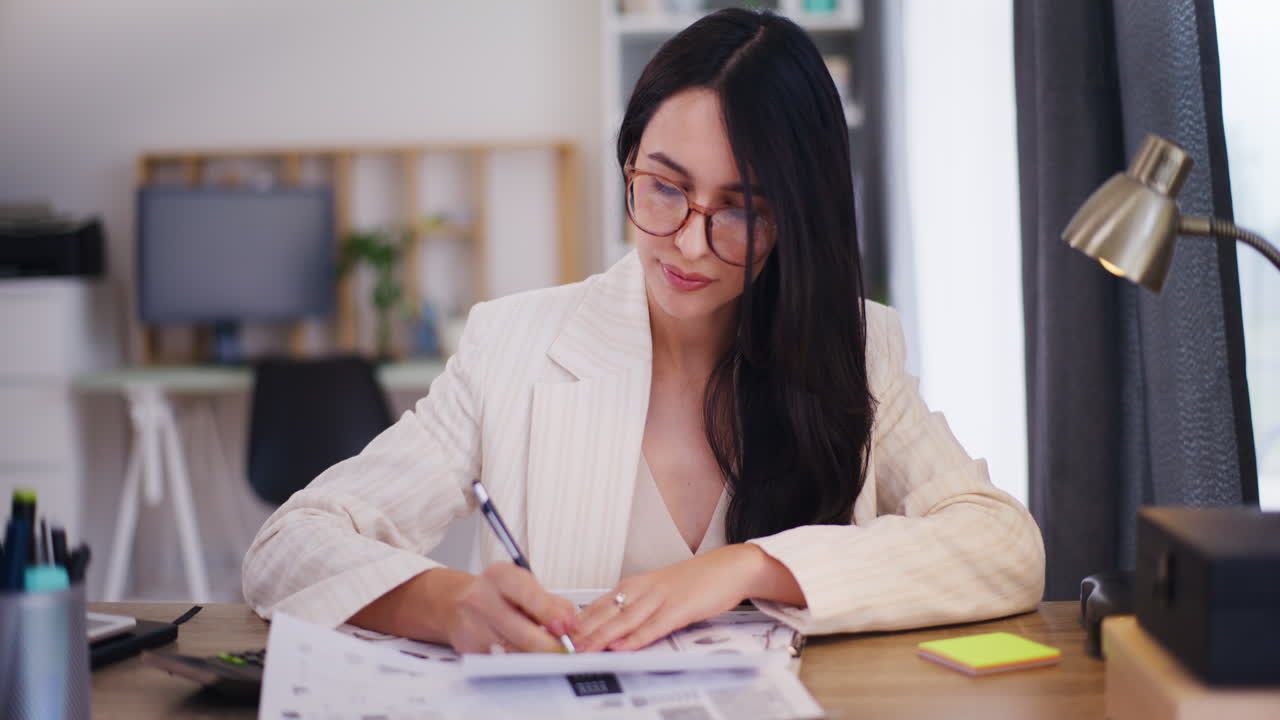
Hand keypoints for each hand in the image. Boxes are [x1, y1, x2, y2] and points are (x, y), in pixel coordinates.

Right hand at [445, 562, 577, 653]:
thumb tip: (570, 624)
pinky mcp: (468, 649)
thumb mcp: (524, 586)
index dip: (551, 615)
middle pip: (522, 632)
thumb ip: (552, 602)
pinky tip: (523, 653)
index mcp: (499, 576)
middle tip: (564, 650)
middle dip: (549, 645)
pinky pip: (501, 660)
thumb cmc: (497, 593)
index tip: (567, 628)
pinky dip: (517, 660)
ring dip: (535, 655)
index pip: (529, 596)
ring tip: (546, 651)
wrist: (456, 602)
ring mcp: (472, 625)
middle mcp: (481, 598)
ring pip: (513, 651)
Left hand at [572, 545, 764, 651]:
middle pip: (605, 613)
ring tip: (582, 650)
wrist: (728, 568)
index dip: (576, 623)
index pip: (597, 605)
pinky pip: (654, 626)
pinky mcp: (680, 608)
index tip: (557, 636)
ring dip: (601, 637)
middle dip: (581, 632)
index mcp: (634, 585)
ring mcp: (661, 598)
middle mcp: (642, 589)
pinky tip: (622, 646)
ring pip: (624, 620)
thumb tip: (611, 629)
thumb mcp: (657, 593)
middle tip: (559, 646)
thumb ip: (635, 609)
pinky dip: (636, 637)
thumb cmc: (693, 583)